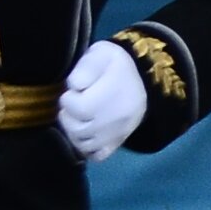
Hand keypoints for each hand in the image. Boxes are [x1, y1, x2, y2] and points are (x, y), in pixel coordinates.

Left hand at [59, 41, 145, 164]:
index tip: (73, 92)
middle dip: (68, 115)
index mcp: (114, 95)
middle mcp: (117, 119)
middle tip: (74, 104)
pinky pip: (96, 156)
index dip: (68, 99)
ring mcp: (118, 134)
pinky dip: (85, 148)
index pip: (78, 108)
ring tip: (77, 116)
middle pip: (78, 129)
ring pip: (84, 145)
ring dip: (73, 131)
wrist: (142, 78)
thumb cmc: (114, 65)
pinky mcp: (118, 143)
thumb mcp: (101, 54)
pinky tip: (83, 132)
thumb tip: (74, 86)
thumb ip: (86, 67)